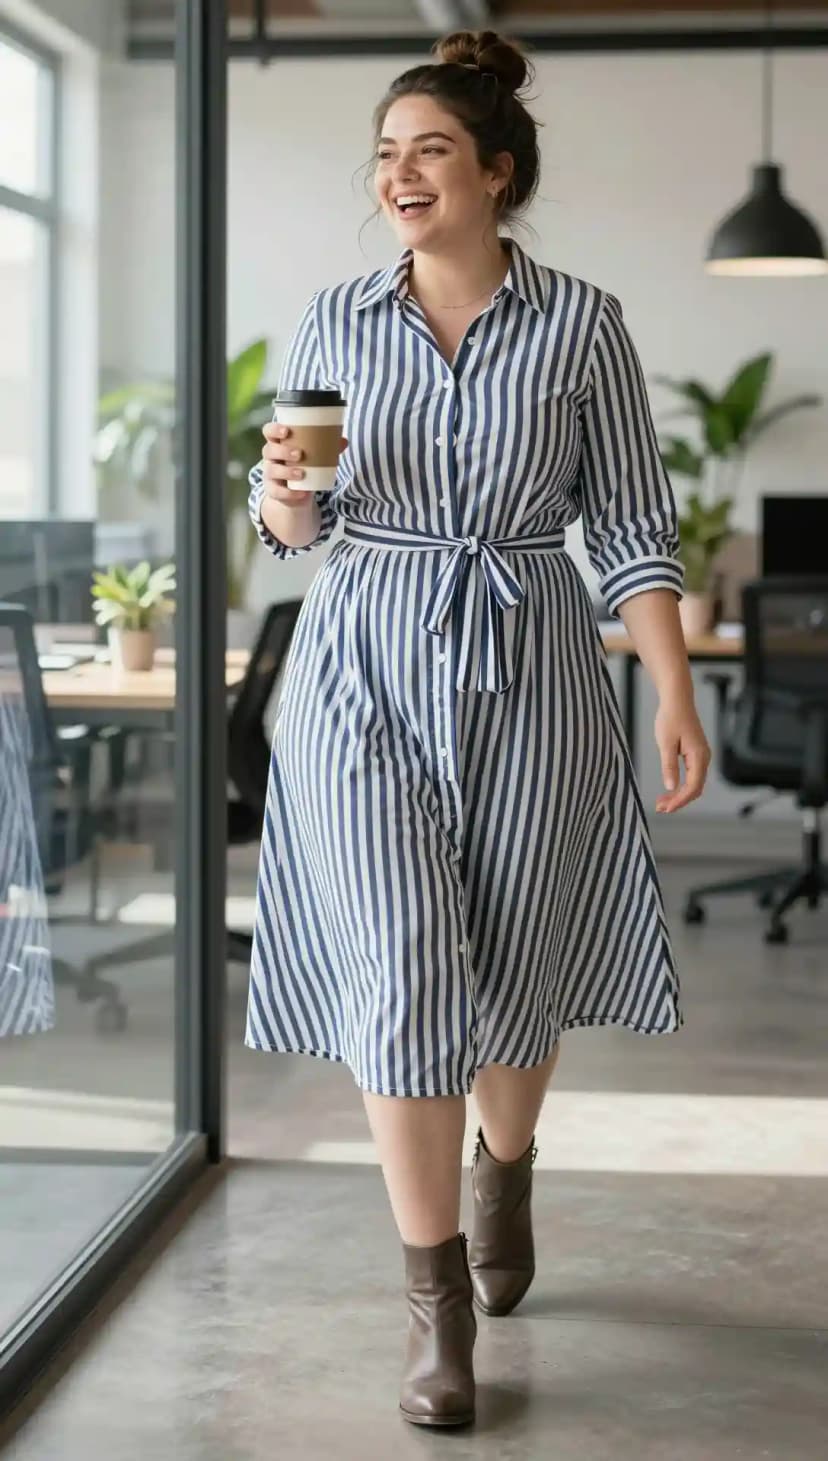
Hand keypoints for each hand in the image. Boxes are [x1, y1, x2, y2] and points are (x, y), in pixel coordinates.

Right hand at [261, 422, 347, 506]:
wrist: (295, 493)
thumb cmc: (303, 466)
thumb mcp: (312, 456)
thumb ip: (327, 448)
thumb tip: (344, 441)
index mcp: (278, 443)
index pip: (268, 431)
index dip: (274, 429)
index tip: (286, 431)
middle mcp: (271, 457)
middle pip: (268, 450)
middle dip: (283, 451)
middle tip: (299, 454)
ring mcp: (270, 474)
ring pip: (271, 470)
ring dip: (286, 472)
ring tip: (302, 473)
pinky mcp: (272, 490)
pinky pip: (277, 492)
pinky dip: (289, 493)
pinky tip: (301, 493)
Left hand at [653, 695, 710, 812]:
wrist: (677, 700)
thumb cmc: (671, 717)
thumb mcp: (665, 743)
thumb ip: (669, 765)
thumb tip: (671, 786)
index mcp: (699, 755)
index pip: (693, 786)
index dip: (680, 800)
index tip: (666, 808)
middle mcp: (704, 758)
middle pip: (695, 788)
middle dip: (679, 801)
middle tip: (660, 809)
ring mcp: (701, 756)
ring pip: (693, 783)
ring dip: (679, 795)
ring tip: (662, 803)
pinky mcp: (696, 754)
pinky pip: (692, 776)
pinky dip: (681, 786)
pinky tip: (669, 791)